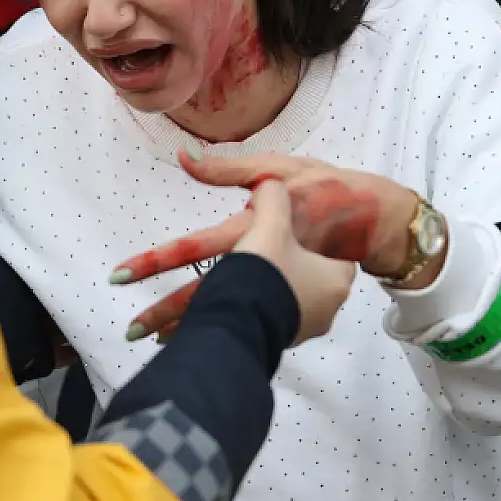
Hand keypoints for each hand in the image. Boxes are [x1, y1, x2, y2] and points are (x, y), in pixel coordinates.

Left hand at [112, 151, 429, 340]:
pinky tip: (203, 335)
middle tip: (129, 332)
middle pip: (206, 295)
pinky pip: (252, 315)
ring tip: (155, 342)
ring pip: (229, 311)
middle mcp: (264, 268)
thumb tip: (185, 157)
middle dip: (166, 315)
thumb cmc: (328, 189)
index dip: (156, 261)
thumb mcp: (282, 169)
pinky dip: (227, 324)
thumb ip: (231, 167)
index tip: (121, 274)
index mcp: (255, 233)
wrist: (379, 223)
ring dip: (192, 327)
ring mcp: (282, 294)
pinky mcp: (294, 306)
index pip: (196, 247)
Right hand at [226, 180, 354, 344]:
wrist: (239, 324)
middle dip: (290, 261)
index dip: (314, 235)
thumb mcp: (270, 225)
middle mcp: (329, 307)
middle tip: (267, 248)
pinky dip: (262, 301)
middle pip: (313, 273)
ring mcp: (306, 327)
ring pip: (292, 294)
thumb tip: (270, 186)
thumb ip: (273, 198)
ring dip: (275, 283)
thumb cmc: (267, 275)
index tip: (293, 229)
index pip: (337, 249)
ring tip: (249, 270)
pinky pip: (276, 313)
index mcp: (338, 278)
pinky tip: (241, 292)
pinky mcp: (282, 339)